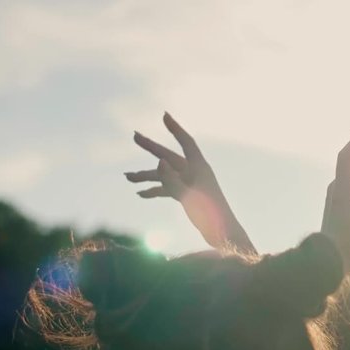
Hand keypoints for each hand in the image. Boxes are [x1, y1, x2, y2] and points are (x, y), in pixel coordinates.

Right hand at [125, 112, 255, 254]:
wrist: (222, 233)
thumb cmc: (210, 214)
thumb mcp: (188, 195)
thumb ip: (172, 179)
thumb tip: (159, 161)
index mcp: (199, 167)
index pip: (186, 142)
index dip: (174, 128)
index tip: (164, 115)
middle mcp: (194, 172)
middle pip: (169, 156)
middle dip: (152, 147)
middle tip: (134, 136)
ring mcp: (190, 184)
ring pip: (165, 174)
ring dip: (146, 175)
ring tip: (127, 177)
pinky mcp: (187, 196)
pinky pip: (167, 189)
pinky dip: (154, 190)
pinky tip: (140, 194)